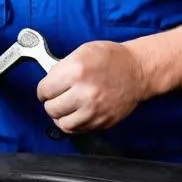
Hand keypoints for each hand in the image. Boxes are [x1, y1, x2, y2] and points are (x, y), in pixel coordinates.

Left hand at [36, 41, 150, 132]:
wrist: (138, 70)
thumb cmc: (111, 58)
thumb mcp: (82, 52)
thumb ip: (62, 68)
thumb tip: (48, 82)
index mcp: (76, 71)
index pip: (44, 90)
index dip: (44, 90)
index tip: (47, 90)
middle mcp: (84, 93)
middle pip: (51, 108)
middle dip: (51, 102)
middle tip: (56, 97)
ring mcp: (94, 110)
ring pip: (63, 124)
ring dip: (61, 116)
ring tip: (65, 107)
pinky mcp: (102, 121)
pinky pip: (78, 129)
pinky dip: (74, 122)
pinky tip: (78, 112)